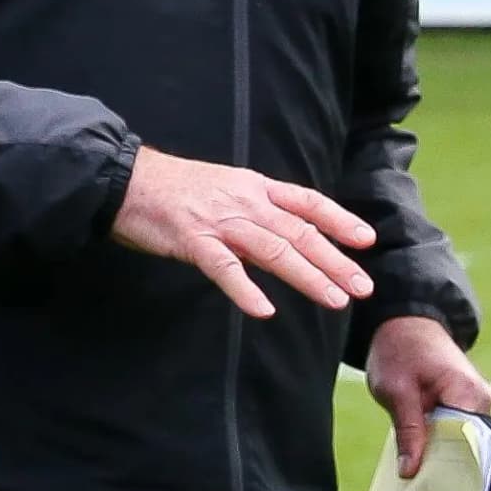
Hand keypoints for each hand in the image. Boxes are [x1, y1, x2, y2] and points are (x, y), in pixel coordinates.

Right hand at [111, 144, 377, 320]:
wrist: (124, 179)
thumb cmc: (174, 190)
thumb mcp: (225, 189)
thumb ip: (255, 213)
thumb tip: (285, 239)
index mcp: (255, 187)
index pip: (307, 202)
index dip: (339, 220)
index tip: (366, 240)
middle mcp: (245, 201)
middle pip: (299, 232)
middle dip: (335, 261)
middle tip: (363, 287)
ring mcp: (220, 221)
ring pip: (274, 250)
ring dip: (308, 277)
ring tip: (334, 299)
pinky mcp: (192, 240)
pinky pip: (224, 269)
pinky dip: (245, 290)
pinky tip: (264, 311)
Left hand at [364, 313, 490, 477]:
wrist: (405, 325)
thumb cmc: (399, 352)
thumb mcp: (396, 391)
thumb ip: (408, 430)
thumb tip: (411, 471)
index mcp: (467, 392)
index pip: (467, 443)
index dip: (452, 470)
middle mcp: (481, 400)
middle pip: (470, 448)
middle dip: (448, 472)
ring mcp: (477, 405)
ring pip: (464, 445)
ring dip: (444, 463)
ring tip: (423, 490)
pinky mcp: (467, 409)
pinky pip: (458, 437)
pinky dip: (442, 451)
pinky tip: (424, 469)